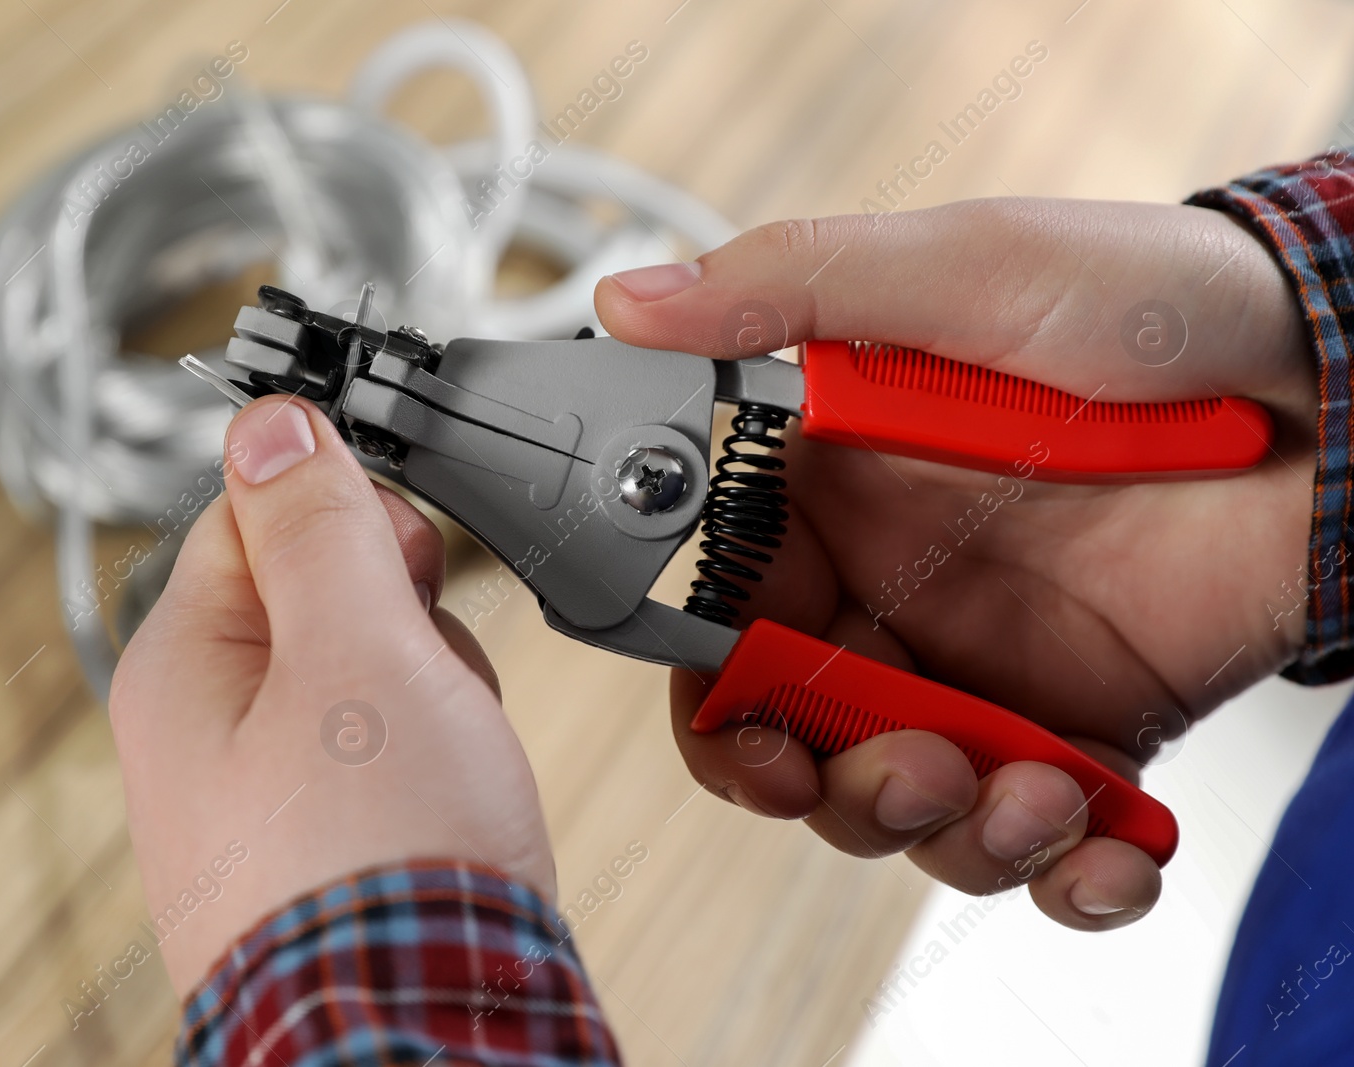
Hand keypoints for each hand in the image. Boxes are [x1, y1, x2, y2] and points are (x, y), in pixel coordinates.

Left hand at [109, 395, 552, 993]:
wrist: (426, 1031)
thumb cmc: (380, 859)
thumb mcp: (357, 648)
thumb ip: (315, 526)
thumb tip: (269, 424)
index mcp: (183, 665)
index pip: (254, 511)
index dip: (346, 512)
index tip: (402, 548)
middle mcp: (205, 730)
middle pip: (320, 595)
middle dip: (401, 616)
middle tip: (423, 671)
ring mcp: (262, 793)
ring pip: (367, 675)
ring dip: (430, 689)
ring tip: (443, 753)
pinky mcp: (322, 843)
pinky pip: (383, 753)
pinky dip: (431, 758)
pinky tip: (450, 798)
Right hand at [595, 198, 1317, 928]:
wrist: (1343, 384)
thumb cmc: (1152, 304)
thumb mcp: (958, 266)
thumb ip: (782, 291)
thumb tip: (627, 301)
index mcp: (828, 496)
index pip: (719, 627)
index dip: (718, 703)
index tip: (752, 735)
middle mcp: (889, 593)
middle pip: (800, 744)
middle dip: (840, 789)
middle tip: (913, 764)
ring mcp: (985, 668)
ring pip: (909, 808)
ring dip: (954, 837)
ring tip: (1029, 791)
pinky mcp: (1085, 725)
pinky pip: (1046, 839)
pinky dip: (1069, 878)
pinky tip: (1101, 848)